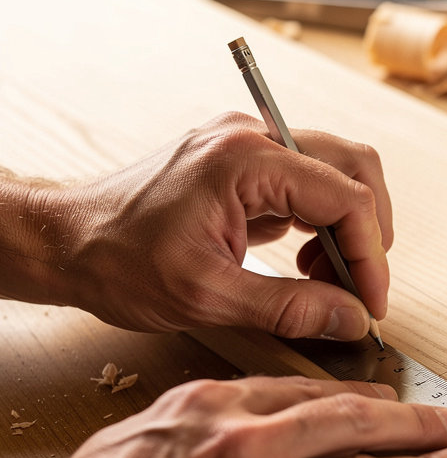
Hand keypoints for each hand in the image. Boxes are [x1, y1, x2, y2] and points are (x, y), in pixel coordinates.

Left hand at [47, 112, 393, 338]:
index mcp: (245, 160)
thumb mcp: (207, 297)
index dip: (370, 256)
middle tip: (358, 286)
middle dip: (369, 232)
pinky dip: (321, 224)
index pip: (346, 196)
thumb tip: (349, 318)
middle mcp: (253, 138)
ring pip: (337, 172)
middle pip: (355, 168)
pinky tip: (303, 260)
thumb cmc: (117, 261)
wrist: (66, 243)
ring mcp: (248, 146)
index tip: (370, 302)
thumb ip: (289, 308)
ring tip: (324, 278)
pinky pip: (308, 183)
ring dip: (346, 228)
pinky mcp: (244, 164)